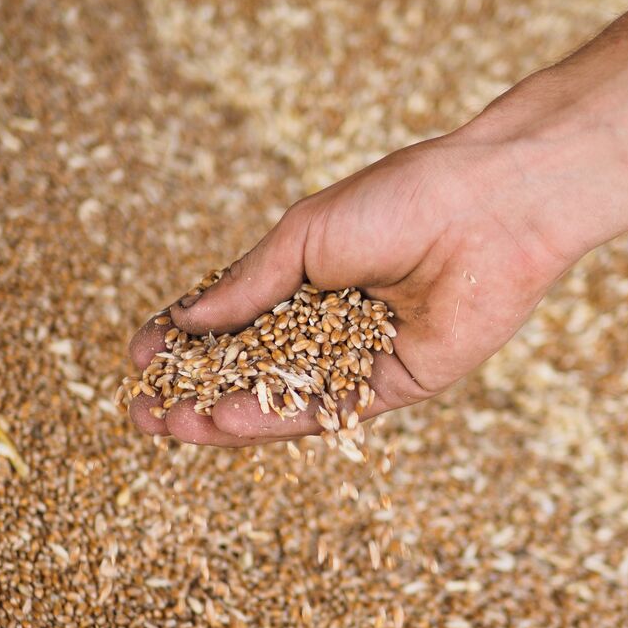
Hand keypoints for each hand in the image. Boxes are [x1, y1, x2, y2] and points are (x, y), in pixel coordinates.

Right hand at [126, 136, 569, 446]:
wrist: (489, 211)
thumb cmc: (399, 201)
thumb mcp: (304, 237)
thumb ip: (247, 286)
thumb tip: (184, 324)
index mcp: (309, 276)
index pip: (236, 320)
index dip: (186, 342)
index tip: (137, 361)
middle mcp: (333, 321)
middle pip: (254, 369)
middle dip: (198, 391)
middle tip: (143, 412)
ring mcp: (363, 357)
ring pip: (287, 398)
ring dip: (227, 415)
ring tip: (172, 426)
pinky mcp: (398, 385)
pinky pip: (331, 411)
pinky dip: (278, 418)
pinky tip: (228, 423)